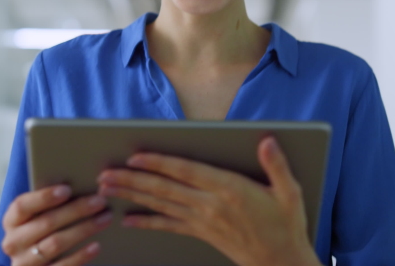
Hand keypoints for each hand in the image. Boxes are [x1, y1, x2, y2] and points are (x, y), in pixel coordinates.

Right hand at [0, 185, 112, 264]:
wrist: (34, 265)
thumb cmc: (42, 230)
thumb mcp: (38, 216)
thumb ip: (50, 202)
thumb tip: (79, 182)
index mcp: (11, 221)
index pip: (22, 206)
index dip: (44, 197)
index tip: (67, 189)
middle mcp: (14, 242)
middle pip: (46, 223)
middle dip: (76, 210)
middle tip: (99, 201)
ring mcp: (25, 262)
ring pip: (56, 243)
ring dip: (83, 229)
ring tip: (105, 218)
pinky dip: (80, 256)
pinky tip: (96, 246)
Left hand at [96, 137, 321, 265]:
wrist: (282, 262)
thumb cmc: (286, 225)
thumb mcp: (289, 192)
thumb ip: (276, 165)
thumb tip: (267, 140)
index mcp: (230, 189)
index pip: (187, 171)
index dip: (160, 163)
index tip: (136, 156)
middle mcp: (211, 205)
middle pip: (165, 188)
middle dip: (132, 179)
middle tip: (105, 173)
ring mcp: (203, 221)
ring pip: (161, 205)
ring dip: (132, 196)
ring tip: (107, 189)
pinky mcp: (201, 233)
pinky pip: (168, 227)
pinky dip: (147, 223)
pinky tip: (127, 220)